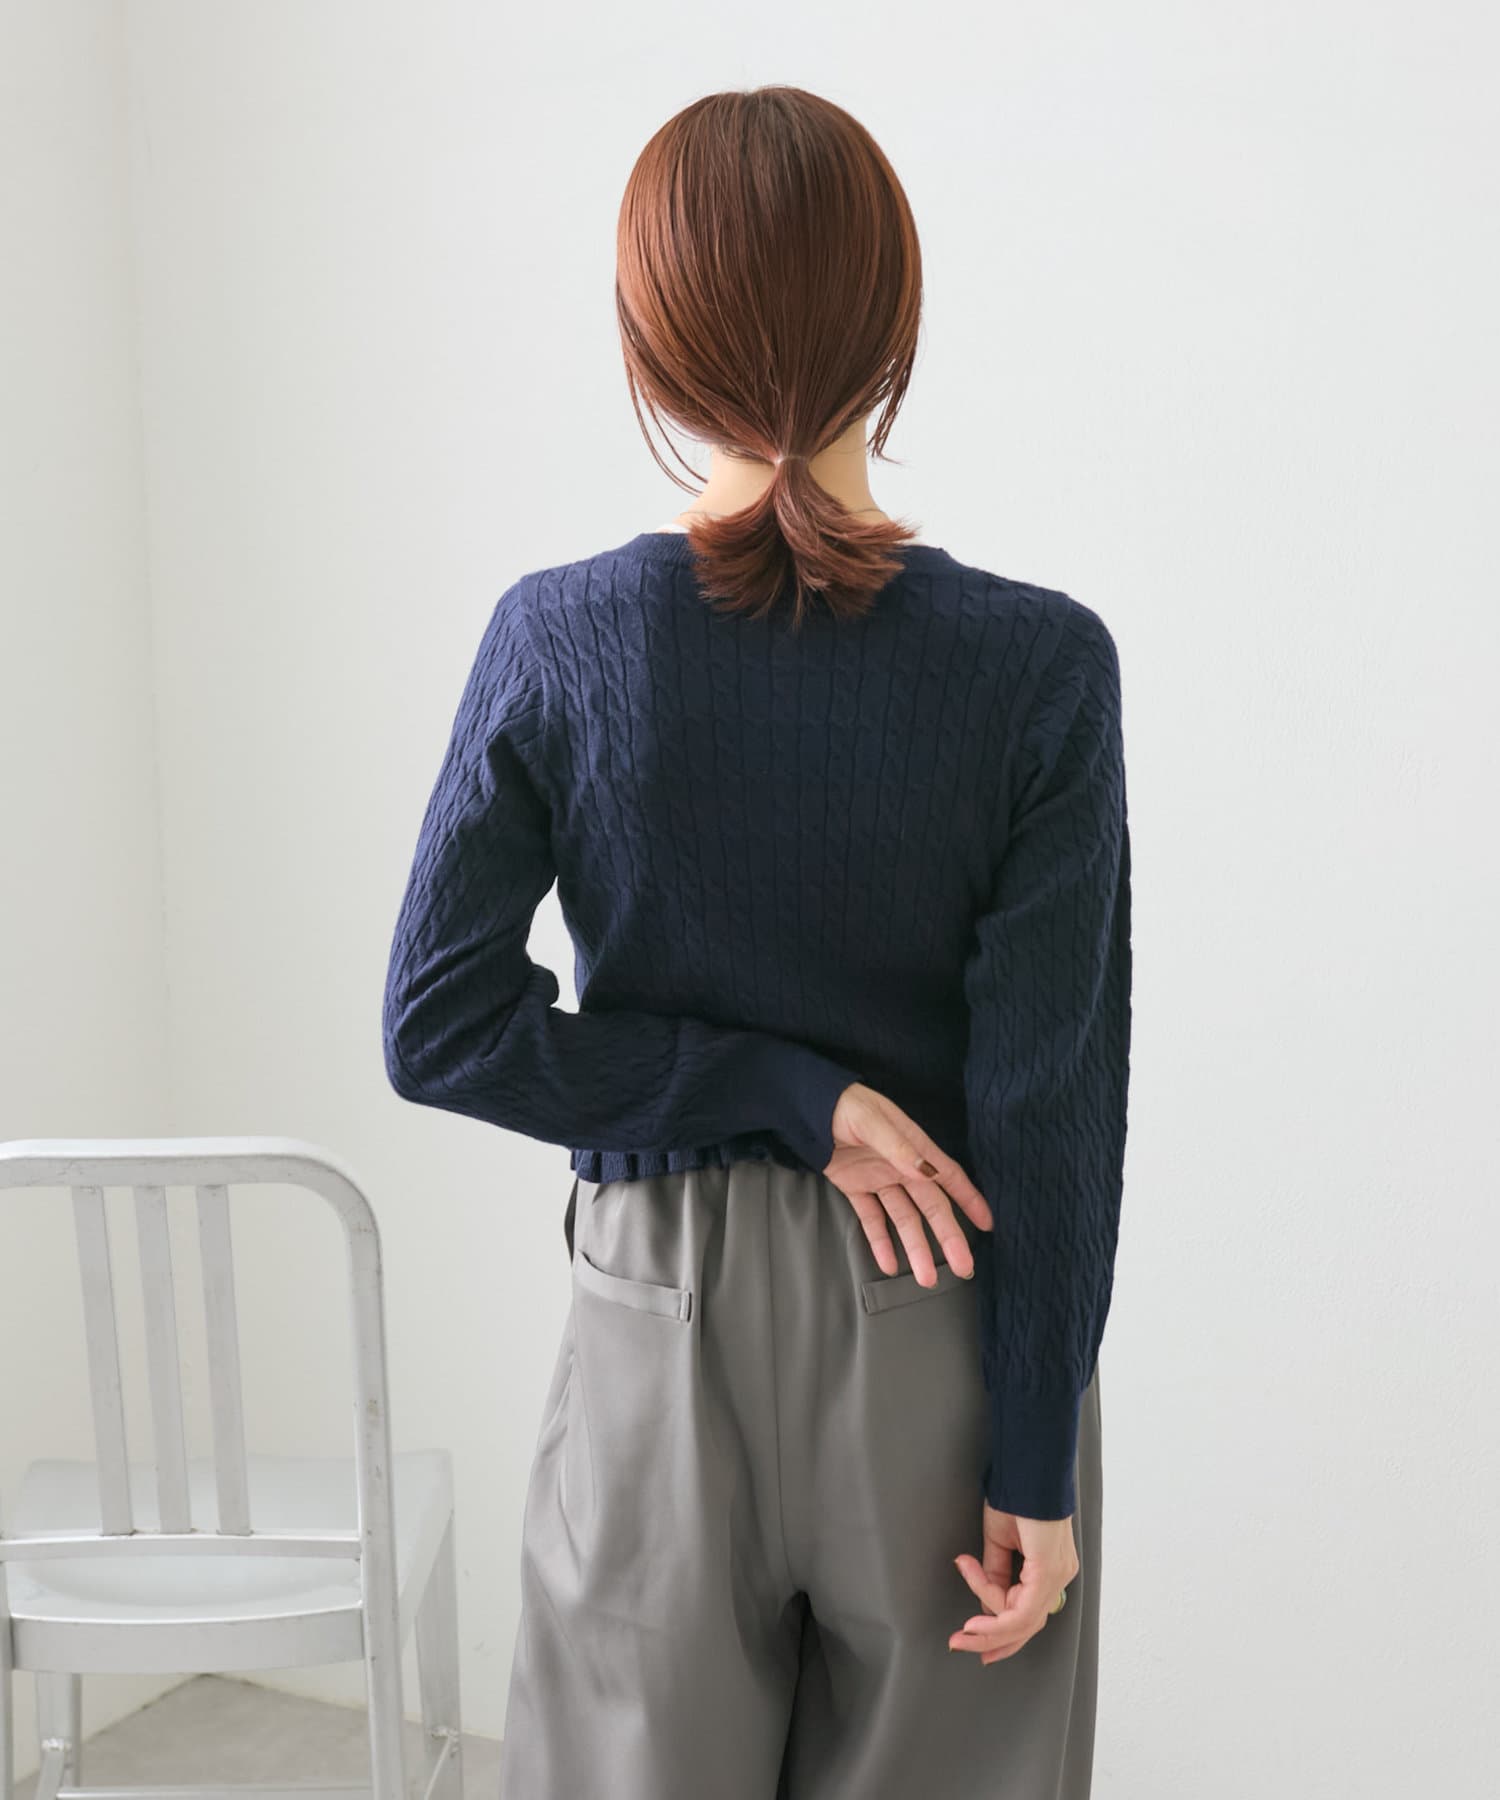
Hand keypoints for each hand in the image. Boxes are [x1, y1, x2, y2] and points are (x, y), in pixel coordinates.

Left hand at [823, 1082, 991, 1285]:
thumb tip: (929, 1172)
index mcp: (913, 1147)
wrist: (807, 1108)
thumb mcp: (873, 1121)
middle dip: (948, 1237)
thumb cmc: (845, 1105)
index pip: (949, 1177)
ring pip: (904, 1219)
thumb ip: (899, 1148)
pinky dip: (879, 1241)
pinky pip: (872, 1218)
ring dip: (916, 1247)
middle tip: (964, 1268)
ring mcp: (879, 1179)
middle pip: (931, 1207)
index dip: (970, 1200)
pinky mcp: (856, 1188)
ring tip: (926, 1278)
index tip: (987, 1224)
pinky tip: (888, 1264)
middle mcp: (902, 1166)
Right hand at [948, 1503, 1079, 1662]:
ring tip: (964, 1634)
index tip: (964, 1599)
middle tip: (963, 1645)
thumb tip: (985, 1599)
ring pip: (1023, 1622)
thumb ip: (995, 1571)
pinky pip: (1022, 1611)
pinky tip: (975, 1624)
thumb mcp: (998, 1540)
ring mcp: (1056, 1576)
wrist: (1027, 1469)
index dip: (993, 1619)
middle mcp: (1058, 1577)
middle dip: (993, 1641)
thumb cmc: (1015, 1494)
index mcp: (1049, 1569)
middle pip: (1027, 1625)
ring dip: (989, 1631)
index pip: (1022, 1608)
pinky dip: (997, 1621)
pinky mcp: (1048, 1572)